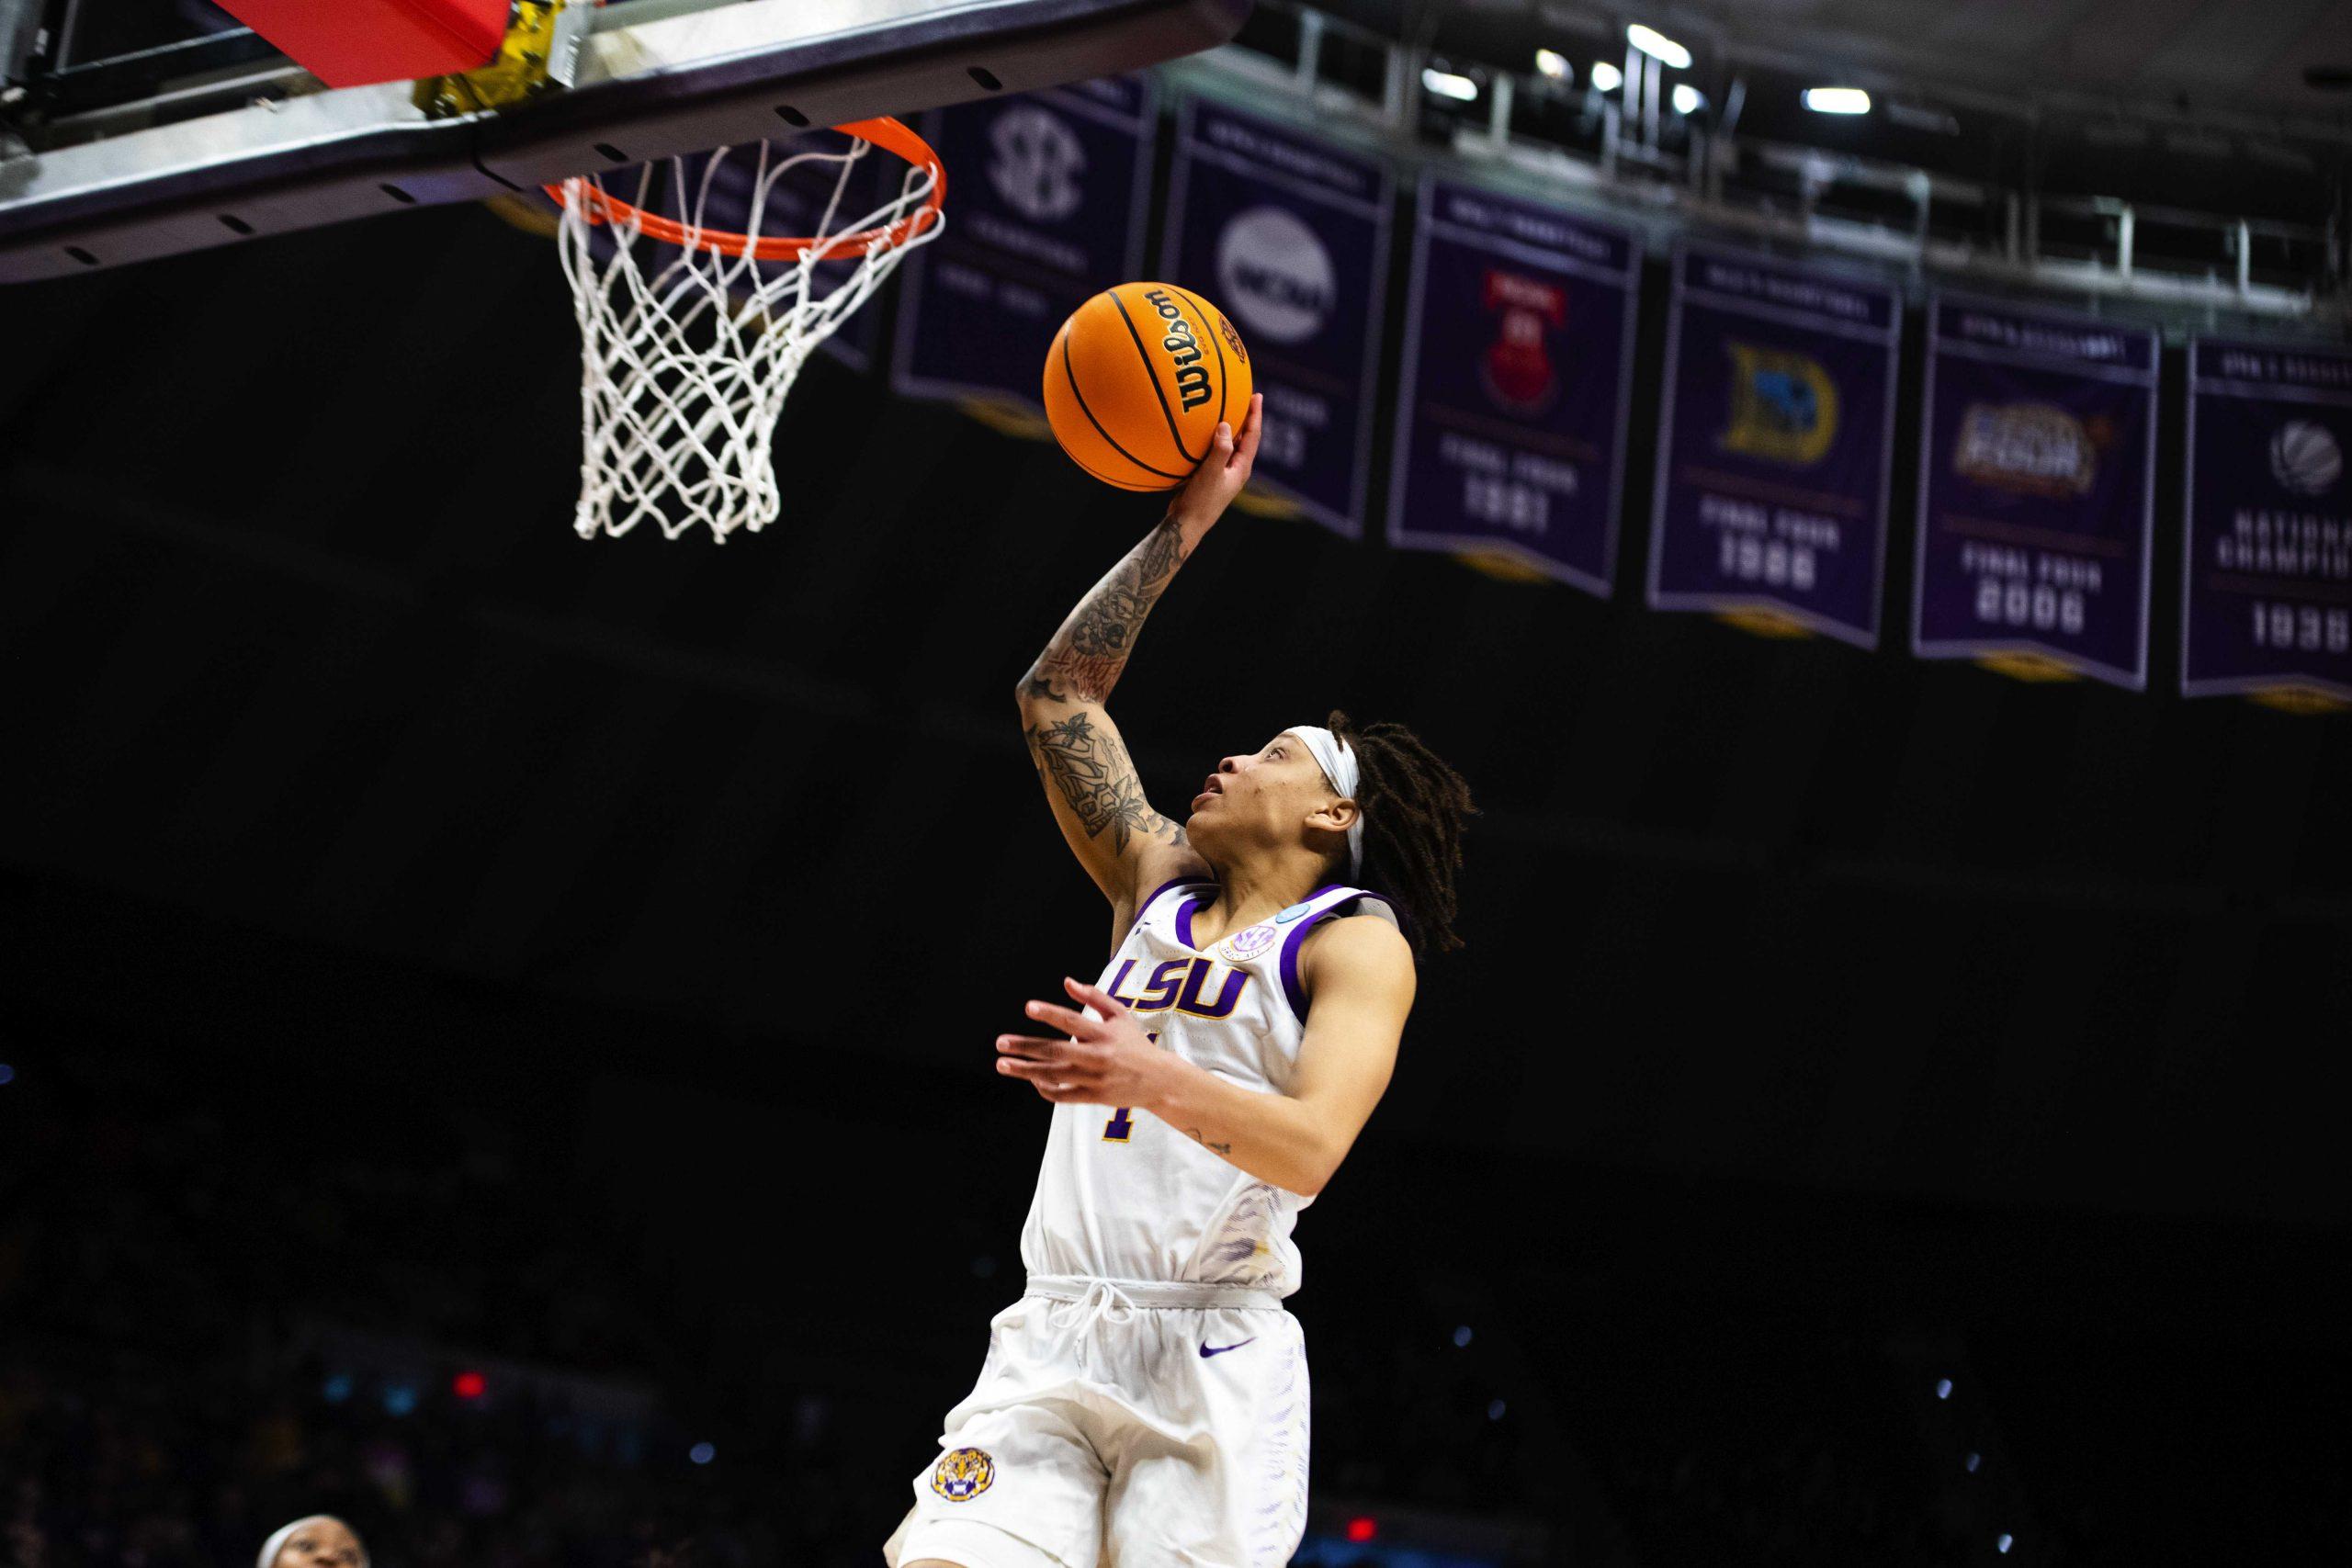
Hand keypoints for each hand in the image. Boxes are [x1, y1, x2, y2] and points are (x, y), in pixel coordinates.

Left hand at [995, 976, 1172, 1108]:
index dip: (1050, 1013)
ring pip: (1054, 1075)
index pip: (1072, 1021)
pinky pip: (1063, 1095)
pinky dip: (1045, 1089)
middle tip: (1001, 1043)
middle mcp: (1097, 1055)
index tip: (1028, 1007)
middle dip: (1026, 1047)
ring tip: (1003, 1064)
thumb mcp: (1119, 1015)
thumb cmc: (1134, 1043)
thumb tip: (1067, 982)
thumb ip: (1094, 997)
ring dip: (1026, 1070)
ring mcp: (1094, 1078)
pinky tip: (1032, 1080)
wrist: (1158, 1080)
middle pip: (1056, 1051)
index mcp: (1103, 1033)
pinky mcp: (1094, 1097)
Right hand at [1168, 392, 1262, 531]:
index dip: (1255, 415)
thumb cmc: (1201, 501)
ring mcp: (1223, 472)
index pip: (1253, 436)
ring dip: (1231, 426)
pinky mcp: (1210, 474)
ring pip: (1231, 443)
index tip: (1257, 395)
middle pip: (1246, 437)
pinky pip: (1215, 450)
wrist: (1187, 524)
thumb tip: (1226, 425)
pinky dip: (1213, 437)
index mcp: (1241, 468)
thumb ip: (1220, 450)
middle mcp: (1235, 468)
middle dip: (1246, 416)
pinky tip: (1202, 430)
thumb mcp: (1211, 474)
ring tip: (1227, 407)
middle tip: (1245, 395)